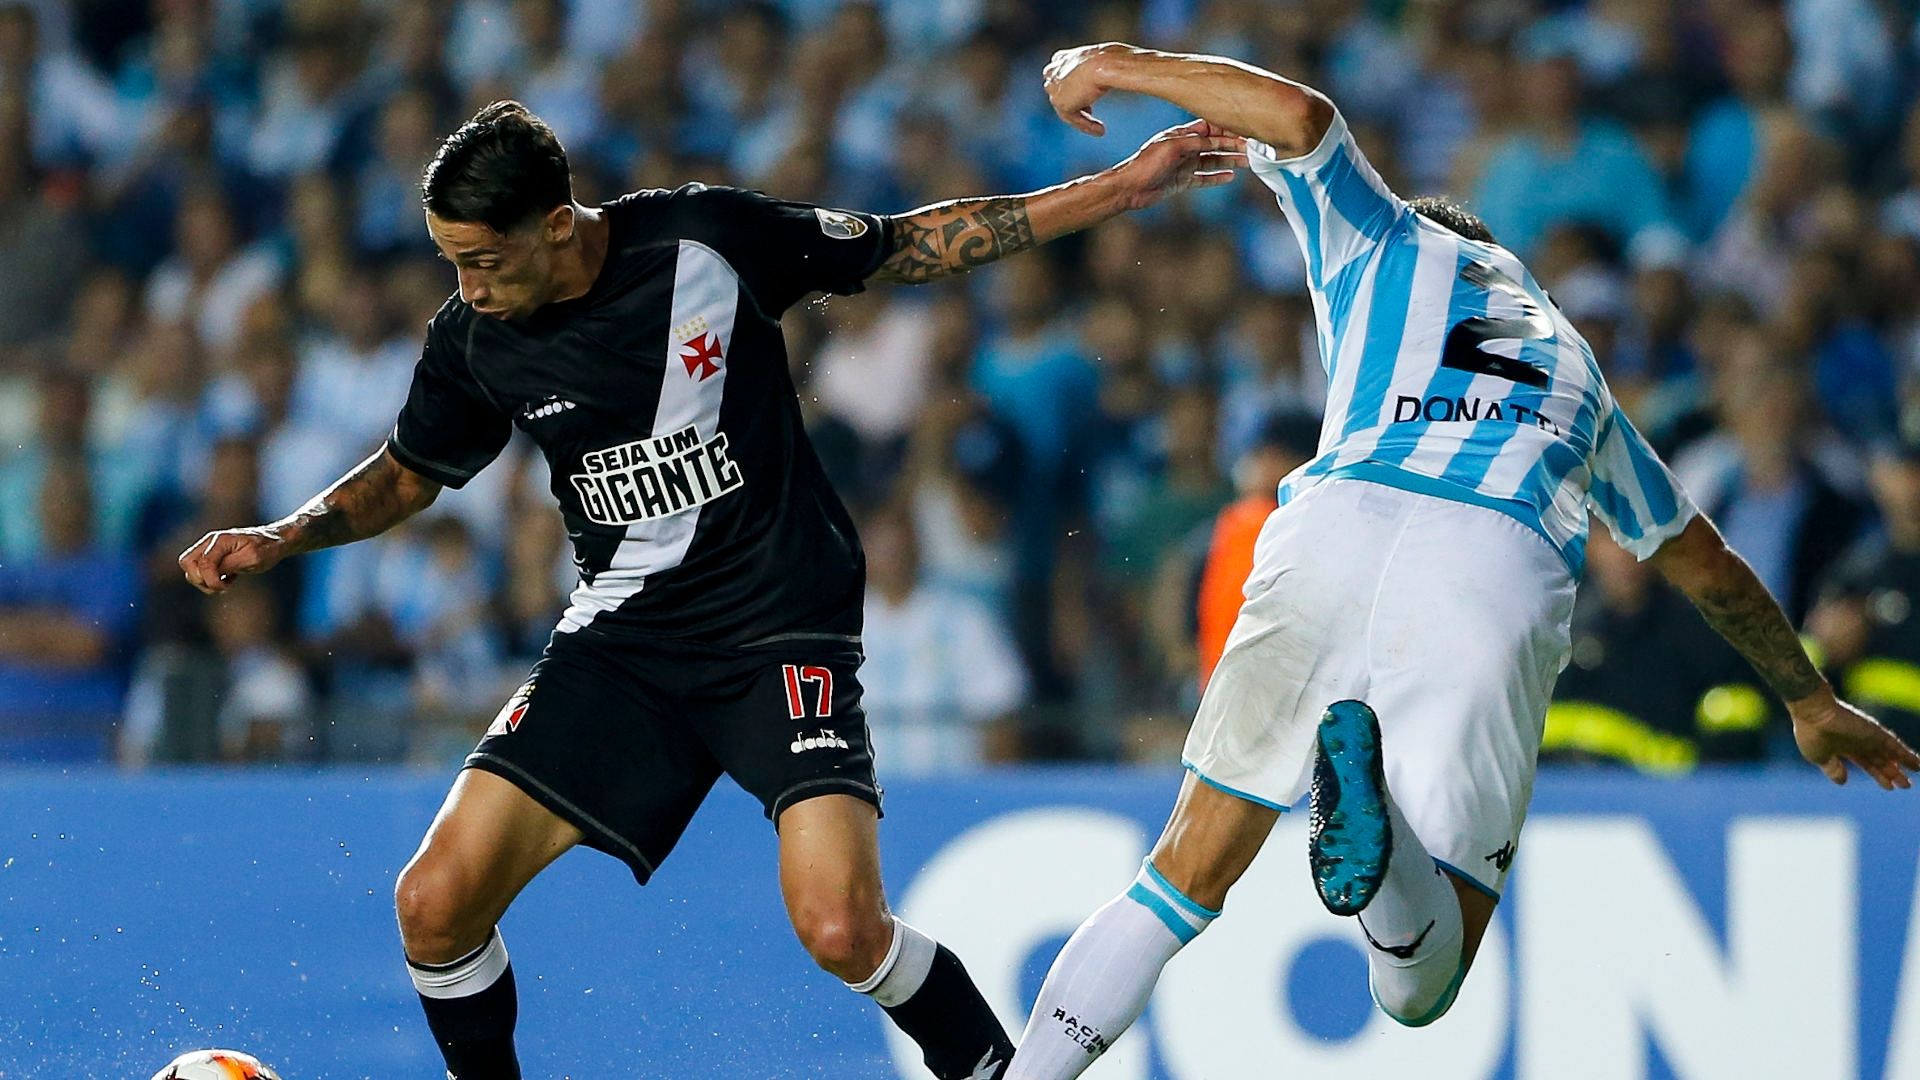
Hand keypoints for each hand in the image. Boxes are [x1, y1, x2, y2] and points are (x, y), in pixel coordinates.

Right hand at [179, 527, 288, 594]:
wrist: (275, 541)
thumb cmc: (267, 549)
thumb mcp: (253, 559)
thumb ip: (231, 564)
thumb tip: (213, 572)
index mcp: (220, 540)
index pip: (202, 563)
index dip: (210, 580)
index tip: (226, 588)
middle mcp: (210, 541)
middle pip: (186, 563)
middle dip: (200, 580)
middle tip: (221, 586)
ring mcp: (209, 548)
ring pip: (191, 568)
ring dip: (204, 581)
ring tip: (225, 583)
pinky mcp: (213, 556)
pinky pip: (200, 570)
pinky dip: (210, 579)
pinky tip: (228, 579)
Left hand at [1044, 42, 1131, 135]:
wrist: (1106, 64)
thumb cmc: (1112, 59)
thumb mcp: (1106, 61)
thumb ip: (1102, 68)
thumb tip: (1120, 71)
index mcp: (1063, 58)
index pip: (1059, 72)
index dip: (1070, 84)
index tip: (1083, 92)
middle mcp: (1055, 70)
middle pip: (1058, 91)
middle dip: (1071, 101)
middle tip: (1089, 111)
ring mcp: (1054, 86)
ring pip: (1065, 108)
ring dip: (1081, 119)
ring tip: (1099, 128)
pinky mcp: (1060, 102)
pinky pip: (1072, 118)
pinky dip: (1086, 125)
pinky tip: (1101, 131)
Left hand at [1104, 119, 1246, 210]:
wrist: (1129, 189)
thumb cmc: (1146, 164)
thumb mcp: (1173, 148)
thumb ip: (1196, 142)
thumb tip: (1216, 139)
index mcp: (1181, 135)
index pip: (1209, 128)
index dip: (1226, 130)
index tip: (1243, 131)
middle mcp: (1185, 149)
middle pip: (1214, 145)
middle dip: (1233, 145)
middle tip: (1252, 148)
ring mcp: (1184, 165)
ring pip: (1213, 161)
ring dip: (1230, 161)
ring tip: (1248, 162)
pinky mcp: (1182, 181)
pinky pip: (1204, 178)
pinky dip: (1217, 177)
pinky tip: (1230, 176)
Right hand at [1790, 691, 1919, 789]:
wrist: (1812, 713)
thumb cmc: (1810, 734)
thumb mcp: (1819, 757)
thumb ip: (1833, 769)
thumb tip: (1843, 782)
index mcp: (1844, 748)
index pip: (1866, 763)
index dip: (1877, 775)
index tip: (1889, 787)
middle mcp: (1858, 742)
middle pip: (1880, 760)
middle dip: (1892, 773)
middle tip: (1906, 785)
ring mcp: (1868, 737)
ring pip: (1890, 754)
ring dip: (1903, 765)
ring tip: (1915, 775)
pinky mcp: (1875, 733)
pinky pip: (1895, 746)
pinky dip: (1906, 755)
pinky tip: (1917, 765)